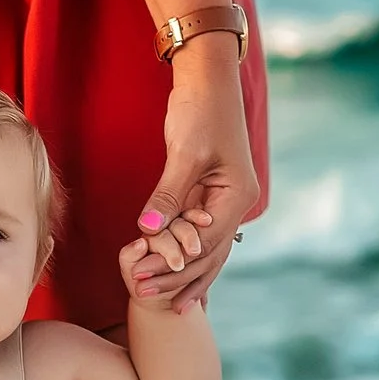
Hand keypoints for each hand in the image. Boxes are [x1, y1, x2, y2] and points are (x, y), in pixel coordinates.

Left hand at [130, 31, 259, 313]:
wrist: (208, 80)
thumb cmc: (200, 109)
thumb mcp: (184, 153)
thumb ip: (168, 195)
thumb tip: (147, 232)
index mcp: (237, 197)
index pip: (204, 245)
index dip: (172, 266)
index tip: (141, 279)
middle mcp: (235, 204)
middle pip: (207, 255)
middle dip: (175, 277)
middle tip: (141, 295)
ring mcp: (224, 201)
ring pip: (204, 249)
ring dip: (180, 273)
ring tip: (158, 299)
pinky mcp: (209, 195)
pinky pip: (196, 234)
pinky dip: (182, 254)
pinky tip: (171, 275)